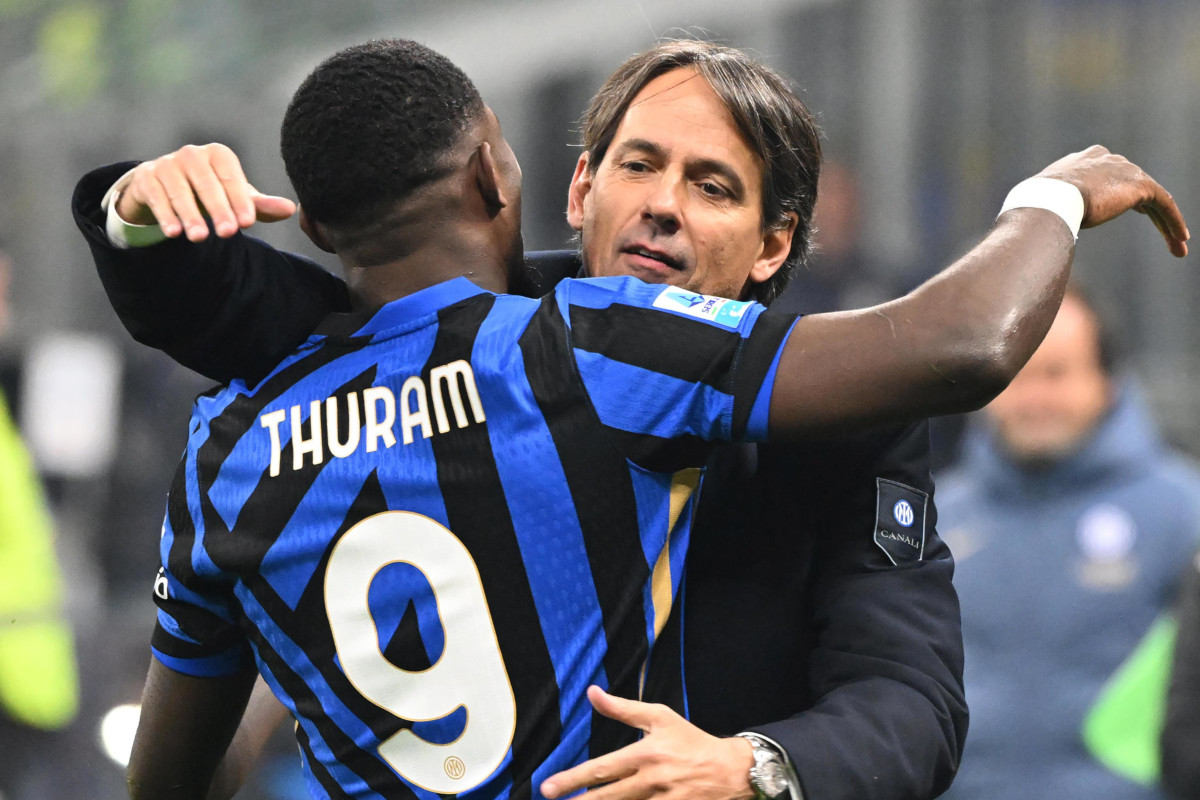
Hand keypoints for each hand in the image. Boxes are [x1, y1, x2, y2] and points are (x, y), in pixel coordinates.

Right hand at [115, 143, 296, 241]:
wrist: (163, 186)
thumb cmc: (209, 192)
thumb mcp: (234, 198)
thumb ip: (259, 205)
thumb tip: (290, 210)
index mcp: (218, 155)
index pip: (231, 177)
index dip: (240, 199)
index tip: (248, 222)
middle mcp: (192, 154)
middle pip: (206, 183)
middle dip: (218, 209)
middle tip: (229, 233)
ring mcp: (166, 164)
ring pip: (179, 191)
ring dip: (190, 215)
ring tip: (200, 238)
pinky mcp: (146, 177)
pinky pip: (156, 197)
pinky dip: (165, 215)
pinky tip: (173, 233)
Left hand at [540, 685, 755, 799]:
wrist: (733, 770)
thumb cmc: (692, 741)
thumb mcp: (659, 717)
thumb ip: (623, 708)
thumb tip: (593, 692)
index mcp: (646, 754)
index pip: (602, 769)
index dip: (573, 778)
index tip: (548, 787)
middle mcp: (652, 780)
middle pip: (608, 796)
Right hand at [1037, 144, 1188, 256]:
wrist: (1049, 200)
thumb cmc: (1036, 205)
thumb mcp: (1043, 204)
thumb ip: (1050, 209)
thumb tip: (1031, 228)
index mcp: (1084, 160)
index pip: (1110, 174)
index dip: (1120, 193)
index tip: (1132, 209)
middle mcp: (1107, 158)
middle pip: (1134, 185)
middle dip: (1146, 209)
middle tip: (1160, 228)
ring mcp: (1125, 169)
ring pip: (1153, 198)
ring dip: (1166, 223)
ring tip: (1177, 245)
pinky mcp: (1140, 185)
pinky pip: (1164, 204)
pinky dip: (1173, 222)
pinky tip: (1179, 241)